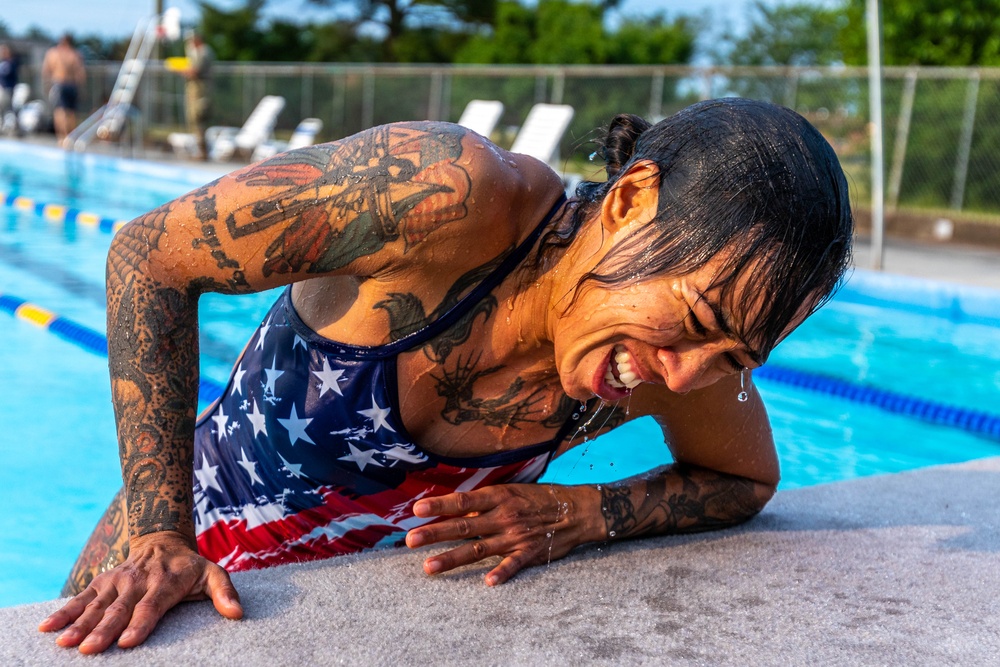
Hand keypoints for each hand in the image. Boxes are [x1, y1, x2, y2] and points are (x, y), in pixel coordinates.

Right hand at [38, 531, 242, 653]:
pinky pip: (80, 598)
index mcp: (166, 582)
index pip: (152, 606)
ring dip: (79, 624)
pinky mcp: (102, 582)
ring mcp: (118, 581)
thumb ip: (225, 593)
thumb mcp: (212, 574)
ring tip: (65, 643)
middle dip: (104, 630)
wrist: (162, 540)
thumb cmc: (189, 567)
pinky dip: (64, 612)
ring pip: (97, 605)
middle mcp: (139, 581)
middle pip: (120, 609)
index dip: (141, 623)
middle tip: (89, 649)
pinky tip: (48, 628)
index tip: (128, 641)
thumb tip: (238, 614)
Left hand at [405, 483, 603, 585]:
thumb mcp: (511, 492)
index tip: (417, 510)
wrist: (576, 510)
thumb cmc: (539, 499)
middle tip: (410, 540)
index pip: (463, 501)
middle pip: (464, 526)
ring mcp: (516, 536)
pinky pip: (513, 565)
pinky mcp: (530, 553)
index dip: (440, 505)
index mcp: (499, 496)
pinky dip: (501, 573)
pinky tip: (487, 582)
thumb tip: (457, 512)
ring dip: (452, 558)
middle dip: (435, 533)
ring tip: (429, 567)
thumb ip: (485, 504)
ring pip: (479, 549)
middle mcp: (504, 516)